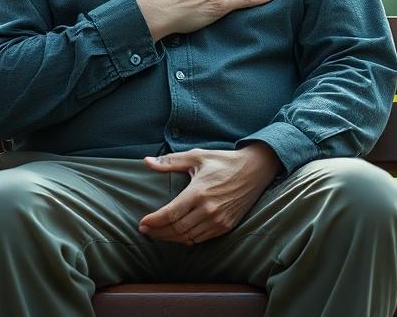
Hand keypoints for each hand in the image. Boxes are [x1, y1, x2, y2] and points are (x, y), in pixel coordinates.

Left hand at [137, 144, 282, 244]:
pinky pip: (201, 239)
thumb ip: (170, 161)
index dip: (153, 221)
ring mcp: (218, 220)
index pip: (170, 214)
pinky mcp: (226, 226)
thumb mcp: (197, 157)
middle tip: (146, 230)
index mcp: (199, 192)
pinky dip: (186, 240)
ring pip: (187, 237)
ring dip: (170, 238)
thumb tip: (147, 161)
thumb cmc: (223, 161)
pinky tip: (177, 235)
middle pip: (176, 229)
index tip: (142, 223)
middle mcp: (208, 209)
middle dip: (158, 232)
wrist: (254, 170)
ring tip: (158, 233)